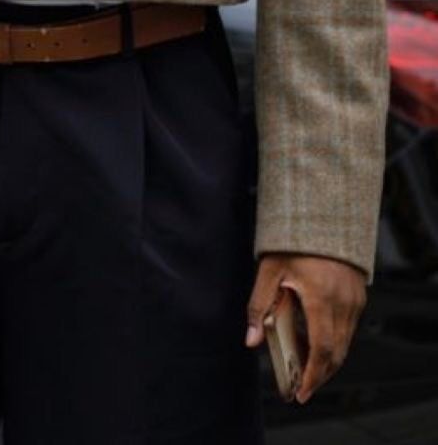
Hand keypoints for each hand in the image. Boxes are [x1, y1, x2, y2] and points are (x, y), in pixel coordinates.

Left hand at [245, 252, 366, 402]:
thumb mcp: (269, 269)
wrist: (323, 214)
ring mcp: (354, 299)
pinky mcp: (357, 295)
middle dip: (319, 375)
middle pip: (336, 353)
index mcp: (322, 297)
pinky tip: (314, 343)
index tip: (300, 392)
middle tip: (300, 389)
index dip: (312, 375)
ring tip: (304, 370)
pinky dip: (334, 343)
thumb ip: (259, 305)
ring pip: (344, 343)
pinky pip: (348, 328)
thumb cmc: (292, 241)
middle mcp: (344, 302)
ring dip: (327, 361)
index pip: (322, 349)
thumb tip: (250, 340)